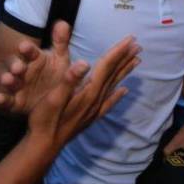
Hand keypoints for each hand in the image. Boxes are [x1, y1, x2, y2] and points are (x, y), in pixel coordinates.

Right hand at [0, 22, 75, 115]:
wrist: (49, 97)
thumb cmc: (53, 74)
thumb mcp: (60, 59)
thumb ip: (61, 42)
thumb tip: (63, 24)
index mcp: (34, 58)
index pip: (29, 51)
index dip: (27, 49)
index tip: (25, 46)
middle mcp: (22, 70)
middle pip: (15, 64)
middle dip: (15, 64)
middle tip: (17, 67)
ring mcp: (16, 85)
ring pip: (9, 80)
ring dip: (7, 80)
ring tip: (7, 79)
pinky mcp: (13, 101)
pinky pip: (5, 100)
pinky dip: (0, 99)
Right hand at [27, 33, 138, 149]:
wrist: (44, 145)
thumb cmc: (46, 119)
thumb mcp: (54, 97)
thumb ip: (69, 79)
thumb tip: (84, 62)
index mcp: (89, 91)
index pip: (107, 66)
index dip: (118, 51)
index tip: (131, 38)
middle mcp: (96, 99)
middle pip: (114, 74)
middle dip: (125, 58)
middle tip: (138, 45)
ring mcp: (94, 109)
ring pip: (114, 85)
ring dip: (124, 72)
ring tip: (136, 61)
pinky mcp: (90, 116)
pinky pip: (109, 102)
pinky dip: (117, 94)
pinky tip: (124, 91)